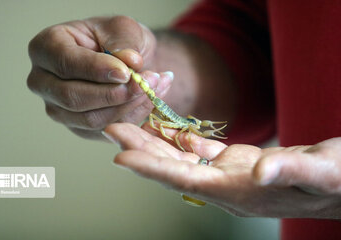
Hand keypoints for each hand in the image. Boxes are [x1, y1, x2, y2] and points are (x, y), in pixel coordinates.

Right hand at [27, 16, 172, 139]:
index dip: (97, 70)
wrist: (123, 61)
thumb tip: (130, 61)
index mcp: (46, 48)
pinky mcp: (79, 128)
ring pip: (91, 119)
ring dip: (128, 106)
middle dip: (115, 94)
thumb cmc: (115, 39)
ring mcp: (59, 109)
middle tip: (147, 83)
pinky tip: (150, 100)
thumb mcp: (122, 28)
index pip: (66, 63)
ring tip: (155, 88)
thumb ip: (124, 41)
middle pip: (73, 98)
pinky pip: (105, 129)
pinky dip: (132, 117)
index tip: (127, 72)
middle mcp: (44, 82)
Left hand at [104, 123, 340, 218]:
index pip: (185, 181)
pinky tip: (167, 130)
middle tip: (112, 131)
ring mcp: (229, 175)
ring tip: (129, 126)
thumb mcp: (323, 173)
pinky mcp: (237, 163)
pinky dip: (182, 140)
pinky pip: (202, 152)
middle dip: (141, 151)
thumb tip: (261, 169)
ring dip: (155, 143)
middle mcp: (226, 187)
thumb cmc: (337, 180)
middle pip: (174, 169)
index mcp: (239, 192)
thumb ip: (291, 171)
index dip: (152, 169)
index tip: (120, 158)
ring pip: (183, 159)